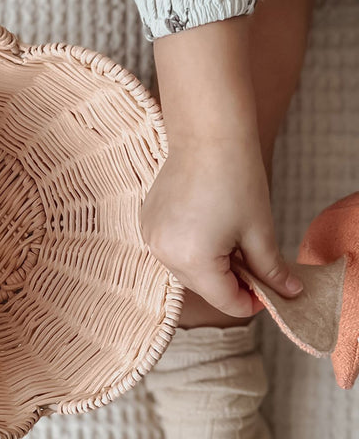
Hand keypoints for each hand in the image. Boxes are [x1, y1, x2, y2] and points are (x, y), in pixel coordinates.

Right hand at [140, 134, 302, 317]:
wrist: (207, 137)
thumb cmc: (236, 179)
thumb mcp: (260, 231)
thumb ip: (271, 270)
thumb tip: (290, 293)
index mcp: (193, 260)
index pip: (226, 302)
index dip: (254, 300)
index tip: (271, 288)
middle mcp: (163, 253)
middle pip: (204, 288)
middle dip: (231, 282)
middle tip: (255, 260)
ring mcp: (151, 237)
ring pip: (186, 269)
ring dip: (210, 265)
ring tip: (230, 238)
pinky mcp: (147, 221)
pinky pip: (172, 249)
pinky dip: (192, 247)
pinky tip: (208, 224)